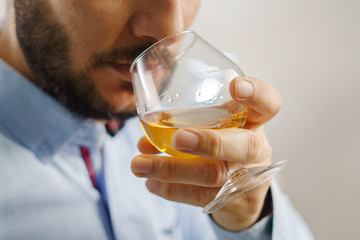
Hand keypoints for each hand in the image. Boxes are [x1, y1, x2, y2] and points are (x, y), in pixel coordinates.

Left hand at [131, 76, 281, 230]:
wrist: (243, 190)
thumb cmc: (226, 144)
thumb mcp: (222, 125)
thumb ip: (195, 119)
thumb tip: (150, 126)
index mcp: (255, 121)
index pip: (268, 104)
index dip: (256, 94)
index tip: (235, 86)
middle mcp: (256, 148)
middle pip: (242, 146)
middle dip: (208, 142)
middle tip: (178, 138)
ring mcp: (248, 177)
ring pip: (213, 175)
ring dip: (172, 170)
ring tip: (139, 165)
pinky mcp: (234, 201)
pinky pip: (200, 196)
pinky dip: (171, 189)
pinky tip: (151, 182)